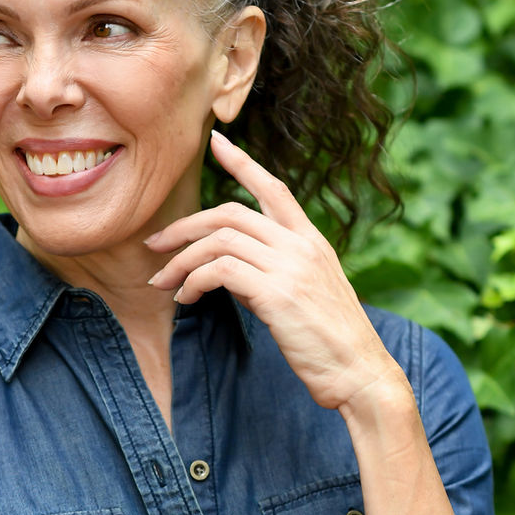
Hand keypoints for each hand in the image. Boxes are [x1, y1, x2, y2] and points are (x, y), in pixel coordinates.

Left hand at [146, 131, 402, 412]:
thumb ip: (272, 272)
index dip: (241, 162)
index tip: (216, 141)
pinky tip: (186, 299)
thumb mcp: (305, 294)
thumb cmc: (330, 341)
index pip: (273, 187)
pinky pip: (220, 271)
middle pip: (230, 213)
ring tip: (163, 282)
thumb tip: (230, 272)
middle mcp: (301, 245)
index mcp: (311, 240)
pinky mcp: (277, 293)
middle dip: (184, 226)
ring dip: (181, 260)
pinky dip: (193, 282)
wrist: (359, 372)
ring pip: (218, 241)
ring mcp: (290, 266)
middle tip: (155, 245)